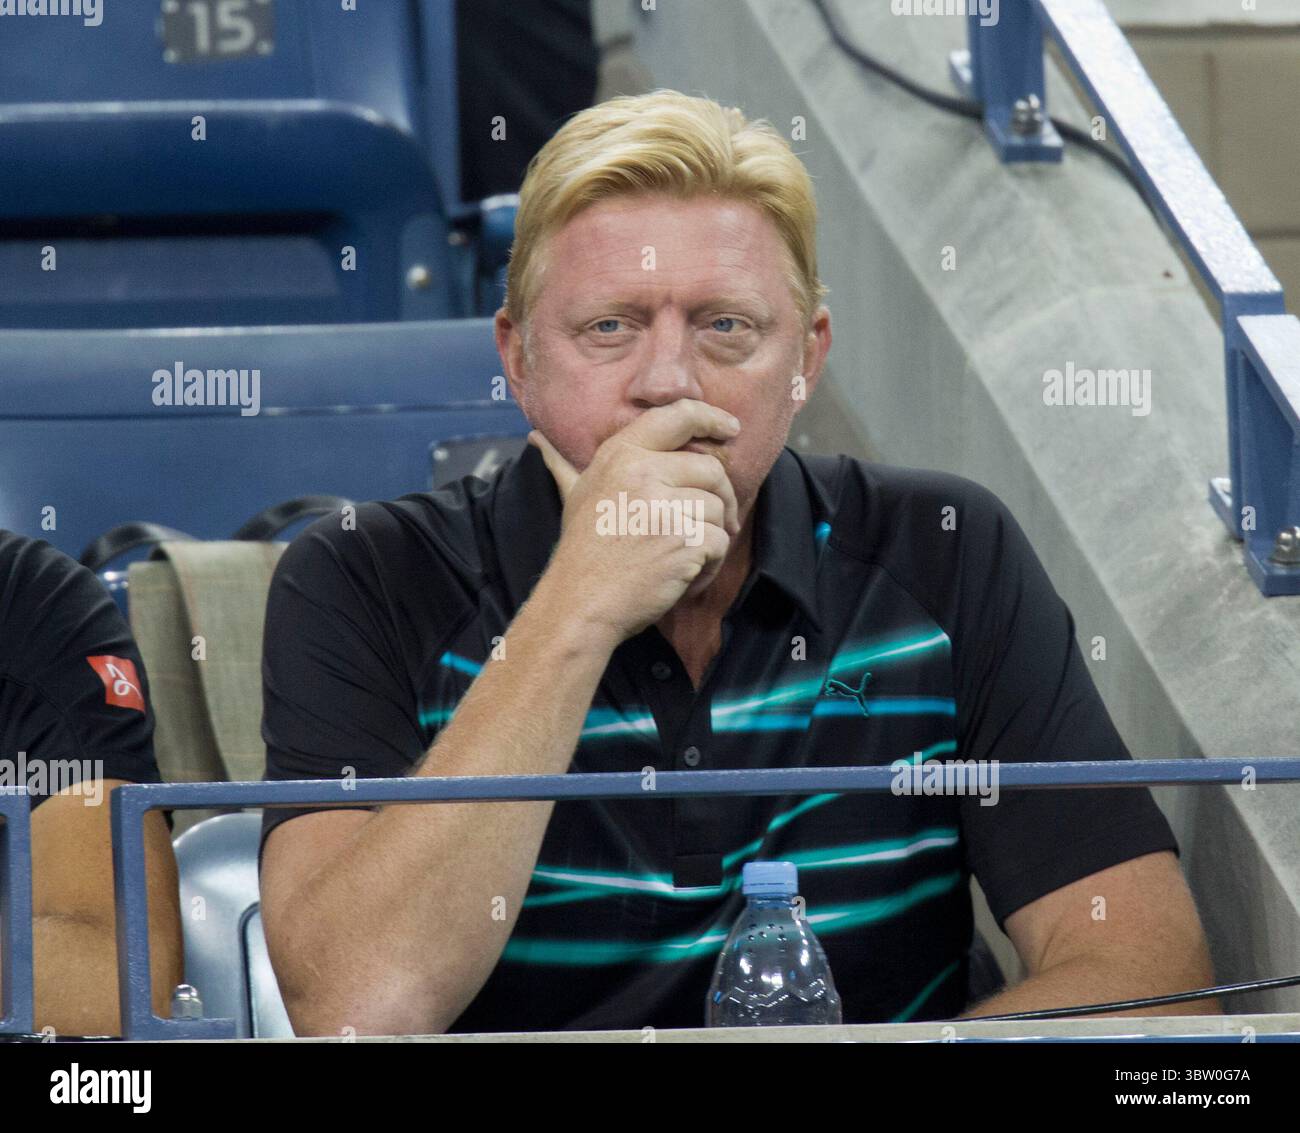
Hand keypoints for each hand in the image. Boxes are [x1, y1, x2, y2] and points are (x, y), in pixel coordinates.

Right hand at [530, 399, 740, 644]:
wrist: (581, 602)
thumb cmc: (580, 551)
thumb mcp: (573, 496)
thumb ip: (565, 464)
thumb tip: (537, 438)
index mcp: (620, 455)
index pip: (676, 417)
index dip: (710, 417)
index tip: (730, 428)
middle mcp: (642, 472)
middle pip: (711, 468)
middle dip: (723, 496)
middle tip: (721, 520)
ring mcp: (664, 506)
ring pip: (719, 509)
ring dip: (713, 536)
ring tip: (688, 556)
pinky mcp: (684, 540)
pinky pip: (720, 542)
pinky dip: (711, 564)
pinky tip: (688, 576)